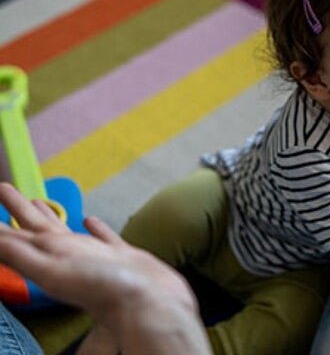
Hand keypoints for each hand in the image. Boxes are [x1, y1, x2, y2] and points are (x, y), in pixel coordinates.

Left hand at [0, 183, 211, 354]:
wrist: (152, 303)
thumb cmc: (105, 290)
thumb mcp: (53, 270)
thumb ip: (20, 254)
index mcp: (52, 255)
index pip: (17, 235)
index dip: (1, 221)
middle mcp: (69, 255)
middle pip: (38, 227)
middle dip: (20, 209)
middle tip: (6, 189)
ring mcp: (95, 255)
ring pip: (67, 231)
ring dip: (51, 217)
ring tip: (41, 202)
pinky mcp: (121, 256)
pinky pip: (103, 238)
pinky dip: (95, 228)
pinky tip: (89, 221)